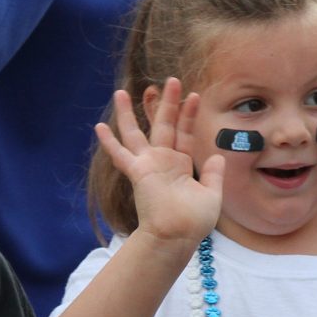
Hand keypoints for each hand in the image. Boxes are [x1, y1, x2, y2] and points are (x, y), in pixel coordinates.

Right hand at [95, 81, 221, 249]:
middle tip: (171, 80)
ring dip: (129, 112)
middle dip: (167, 103)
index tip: (194, 95)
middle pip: (163, 125)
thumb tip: (216, 155)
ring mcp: (148, 165)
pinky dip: (109, 142)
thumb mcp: (211, 194)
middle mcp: (162, 161)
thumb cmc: (193, 221)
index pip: (184, 133)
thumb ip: (213, 174)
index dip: (188, 114)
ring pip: (136, 133)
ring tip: (122, 91)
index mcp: (179, 165)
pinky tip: (99, 127)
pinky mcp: (138, 172)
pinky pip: (120, 154)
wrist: (177, 236)